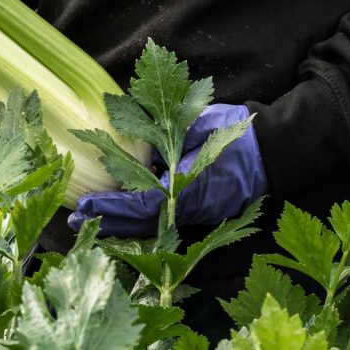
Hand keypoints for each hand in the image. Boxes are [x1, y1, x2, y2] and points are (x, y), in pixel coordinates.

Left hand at [69, 103, 265, 237]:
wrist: (273, 150)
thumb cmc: (239, 134)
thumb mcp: (203, 126)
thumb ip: (171, 138)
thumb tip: (138, 148)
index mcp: (190, 190)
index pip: (141, 204)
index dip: (112, 205)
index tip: (85, 203)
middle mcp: (188, 208)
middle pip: (140, 223)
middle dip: (107, 221)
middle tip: (75, 221)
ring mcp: (193, 212)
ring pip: (148, 223)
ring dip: (118, 223)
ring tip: (89, 221)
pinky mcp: (196, 208)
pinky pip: (160, 218)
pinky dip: (136, 217)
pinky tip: (118, 215)